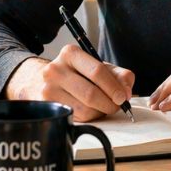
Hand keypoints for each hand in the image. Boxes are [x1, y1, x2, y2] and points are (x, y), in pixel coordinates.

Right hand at [4, 45, 134, 121]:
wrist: (43, 81)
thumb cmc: (77, 74)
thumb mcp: (97, 67)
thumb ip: (119, 75)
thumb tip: (127, 91)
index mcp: (70, 53)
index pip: (97, 71)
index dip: (114, 87)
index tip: (123, 97)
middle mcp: (56, 69)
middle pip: (91, 93)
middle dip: (110, 103)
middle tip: (117, 105)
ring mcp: (49, 89)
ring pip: (85, 109)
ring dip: (100, 112)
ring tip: (103, 106)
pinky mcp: (48, 106)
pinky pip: (77, 117)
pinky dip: (90, 117)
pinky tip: (90, 109)